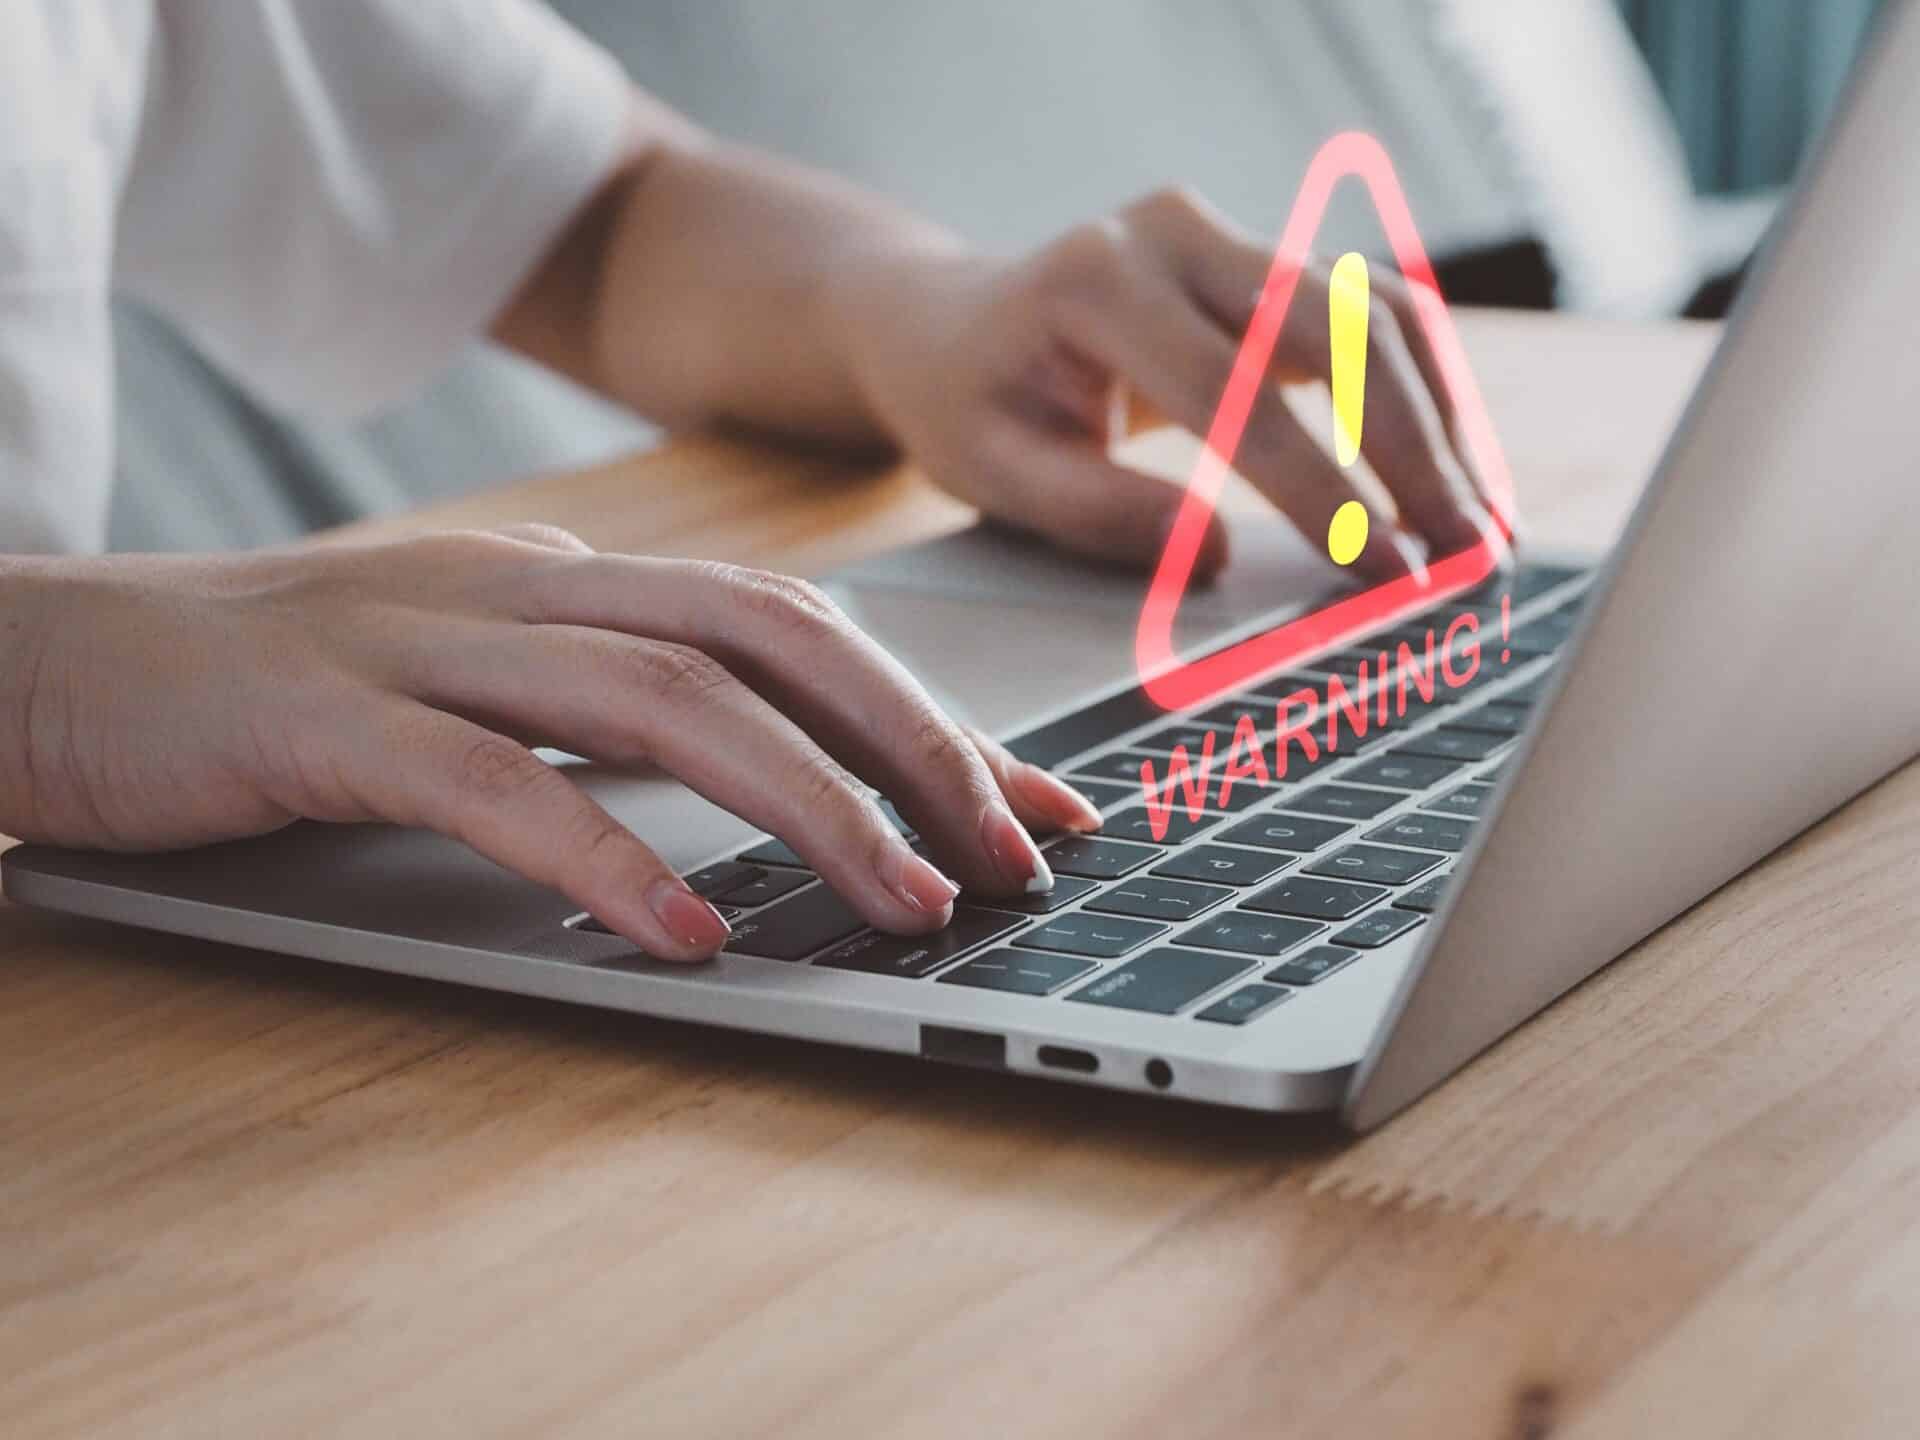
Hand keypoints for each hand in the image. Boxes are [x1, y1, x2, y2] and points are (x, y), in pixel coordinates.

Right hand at [0, 530, 1100, 960]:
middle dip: (911, 745)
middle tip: (1009, 855)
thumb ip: (607, 713)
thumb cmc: (285, 690)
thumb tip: (769, 788)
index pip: (793, 627)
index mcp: (571, 581)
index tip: (1032, 801)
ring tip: (902, 902)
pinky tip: (684, 931)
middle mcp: (523, 588)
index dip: (928, 710)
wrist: (58, 659)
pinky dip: (605, 857)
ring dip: (805, 804)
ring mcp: (425, 642)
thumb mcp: (476, 679)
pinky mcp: (327, 720)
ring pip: (663, 701)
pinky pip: (494, 784)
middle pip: (768, 639)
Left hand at [833, 187, 1506, 584]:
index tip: (1382, 570)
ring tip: (1481, 529)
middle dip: (1414, 453)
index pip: (1235, 392)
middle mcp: (1176, 235)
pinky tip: (1458, 470)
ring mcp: (1229, 237)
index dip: (1320, 488)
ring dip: (1441, 422)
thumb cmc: (969, 402)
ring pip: (1373, 313)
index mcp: (1099, 281)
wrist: (952, 325)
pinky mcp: (1264, 260)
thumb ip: (1097, 514)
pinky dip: (1426, 393)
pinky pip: (1370, 315)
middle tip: (1463, 559)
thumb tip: (1213, 562)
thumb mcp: (995, 471)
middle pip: (1334, 332)